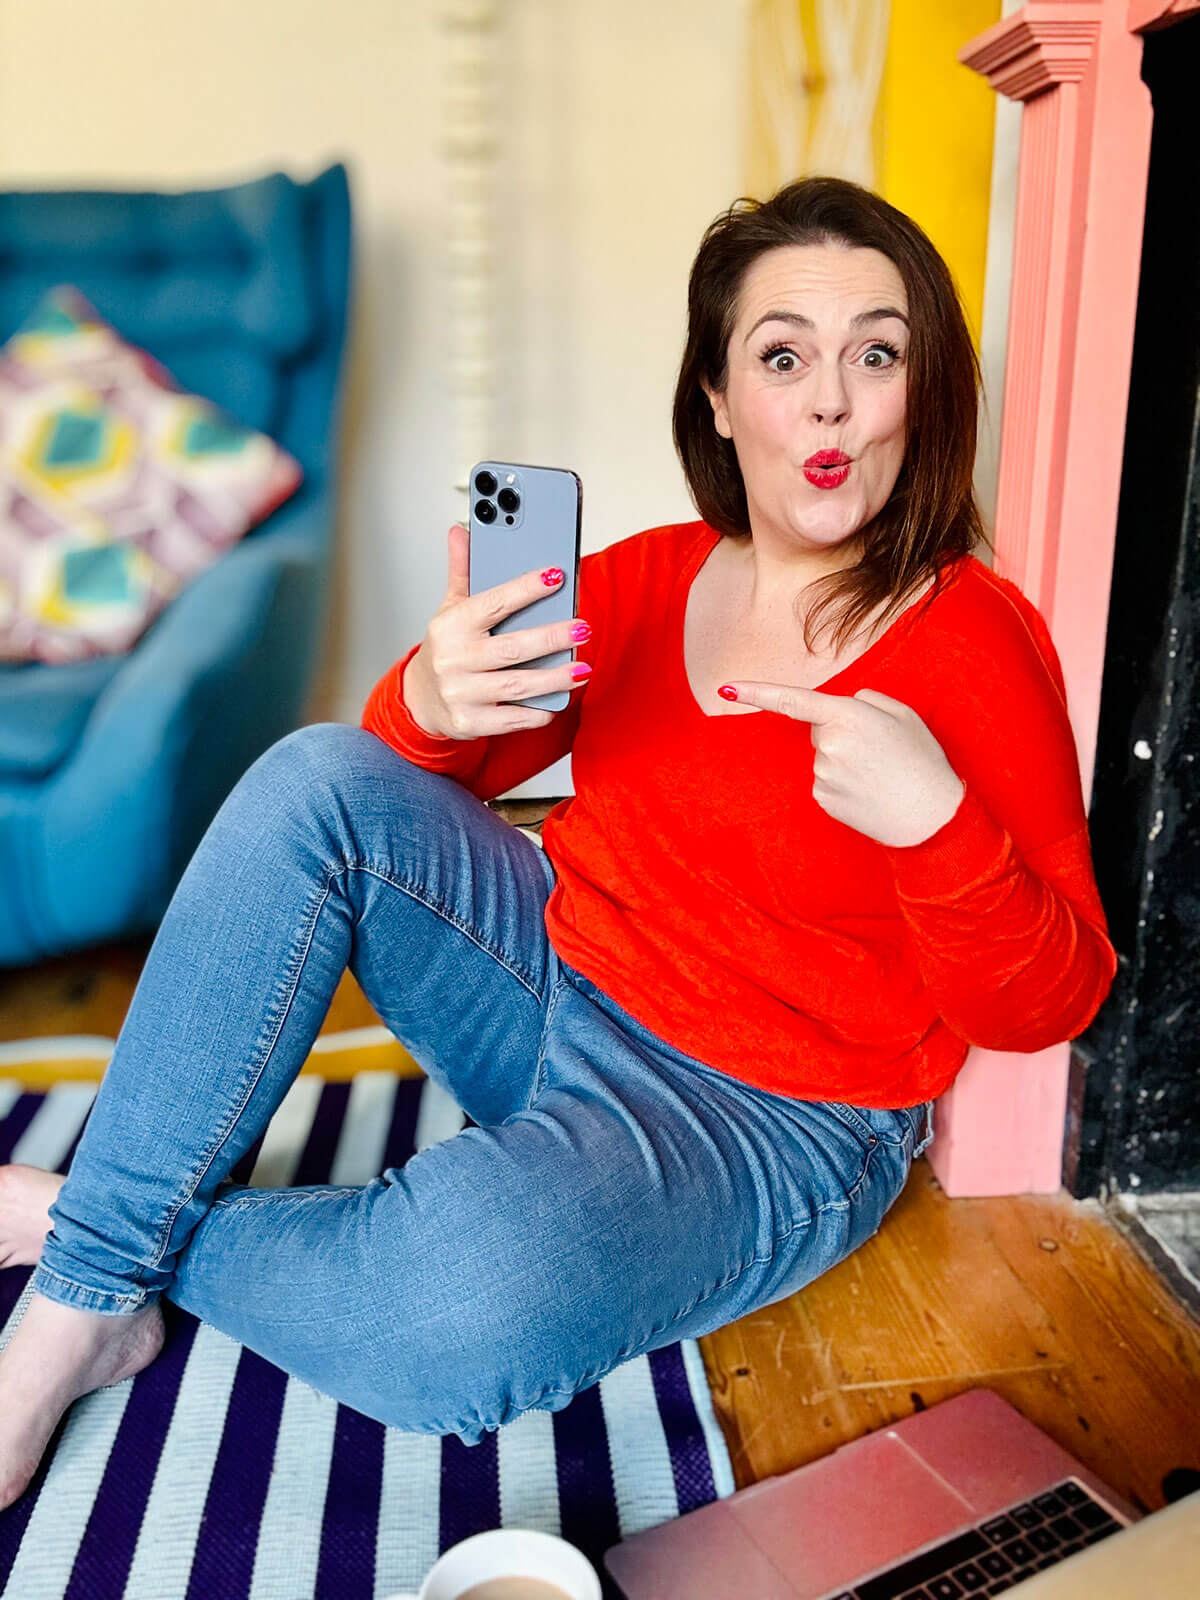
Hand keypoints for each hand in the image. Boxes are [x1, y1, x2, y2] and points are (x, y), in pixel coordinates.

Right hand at [403, 524, 590, 739]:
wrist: (421, 699)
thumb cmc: (446, 650)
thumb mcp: (450, 609)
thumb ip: (462, 572)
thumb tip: (460, 531)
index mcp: (451, 626)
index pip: (493, 603)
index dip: (526, 589)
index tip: (556, 576)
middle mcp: (454, 660)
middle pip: (512, 648)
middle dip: (552, 637)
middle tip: (582, 627)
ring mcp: (461, 693)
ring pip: (517, 685)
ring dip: (554, 678)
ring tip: (582, 668)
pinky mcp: (470, 722)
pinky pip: (512, 719)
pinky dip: (537, 712)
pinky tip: (558, 701)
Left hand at [719, 681, 964, 847]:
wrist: (931, 816)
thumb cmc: (921, 760)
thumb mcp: (903, 715)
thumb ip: (865, 701)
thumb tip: (837, 707)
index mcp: (850, 715)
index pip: (794, 700)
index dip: (757, 692)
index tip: (726, 687)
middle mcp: (830, 744)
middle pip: (819, 729)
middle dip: (841, 733)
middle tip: (878, 750)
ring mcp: (823, 774)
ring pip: (823, 756)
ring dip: (845, 760)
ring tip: (879, 773)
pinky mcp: (823, 799)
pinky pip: (826, 780)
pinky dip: (843, 783)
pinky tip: (868, 790)